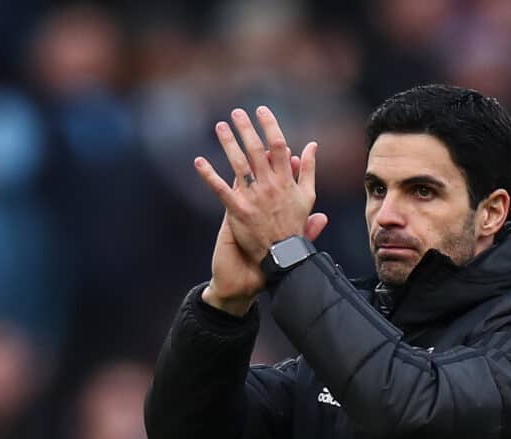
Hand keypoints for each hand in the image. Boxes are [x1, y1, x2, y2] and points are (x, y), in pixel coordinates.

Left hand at [195, 106, 327, 314]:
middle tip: (236, 113)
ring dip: (228, 144)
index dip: (269, 125)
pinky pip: (221, 189)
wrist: (285, 255)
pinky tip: (198, 161)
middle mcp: (269, 186)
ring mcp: (253, 198)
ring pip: (238, 165)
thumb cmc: (296, 225)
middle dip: (246, 129)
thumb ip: (308, 169)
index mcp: (285, 180)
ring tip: (220, 127)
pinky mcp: (238, 211)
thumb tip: (312, 146)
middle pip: (256, 150)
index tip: (261, 110)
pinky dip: (209, 175)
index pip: (278, 146)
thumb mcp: (308, 196)